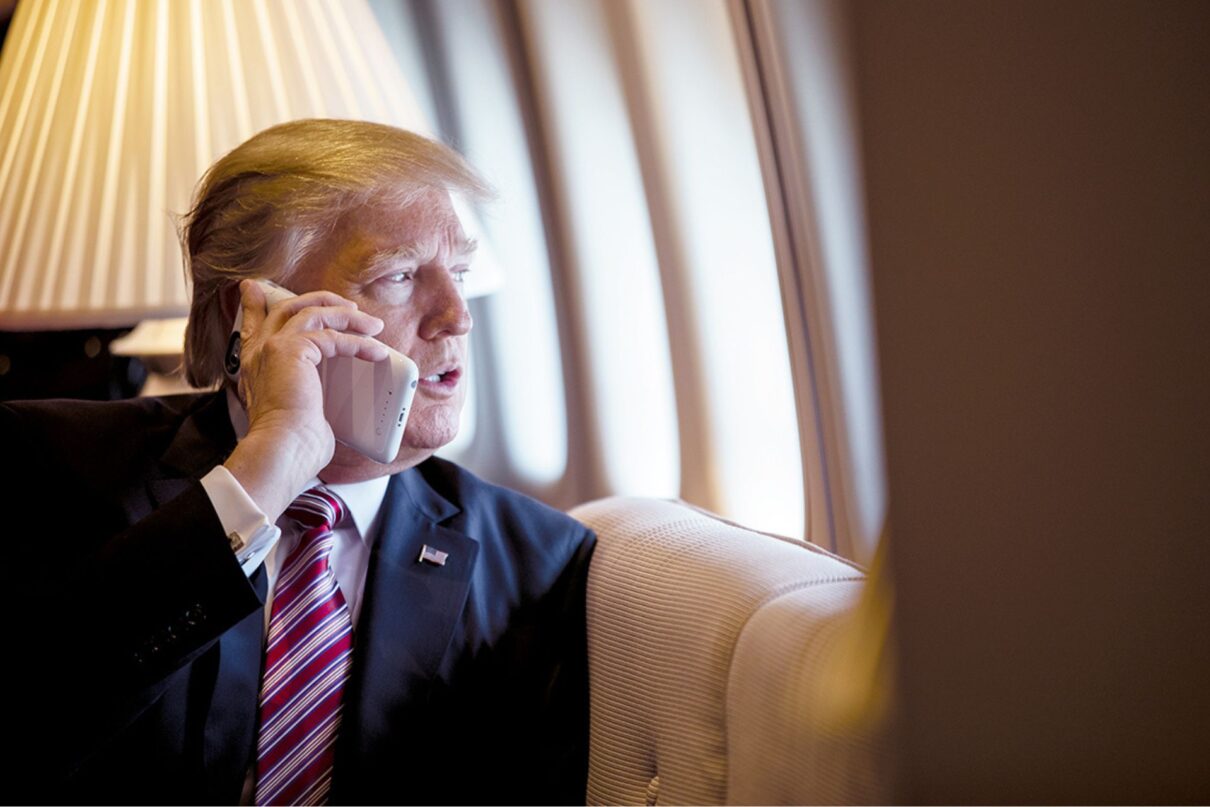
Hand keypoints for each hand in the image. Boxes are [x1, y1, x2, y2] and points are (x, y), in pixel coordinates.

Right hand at [223, 279, 387, 519]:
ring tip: (373, 326)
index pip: (253, 323)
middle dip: (320, 300)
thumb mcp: (298, 411)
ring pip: (312, 313)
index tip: (256, 288)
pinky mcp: (291, 351)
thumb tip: (328, 405)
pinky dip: (358, 342)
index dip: (255, 303)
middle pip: (287, 307)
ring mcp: (273, 348)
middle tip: (348, 306)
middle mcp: (259, 351)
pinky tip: (376, 352)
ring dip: (347, 317)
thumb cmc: (292, 444)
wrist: (282, 451)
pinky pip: (331, 336)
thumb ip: (306, 393)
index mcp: (255, 364)